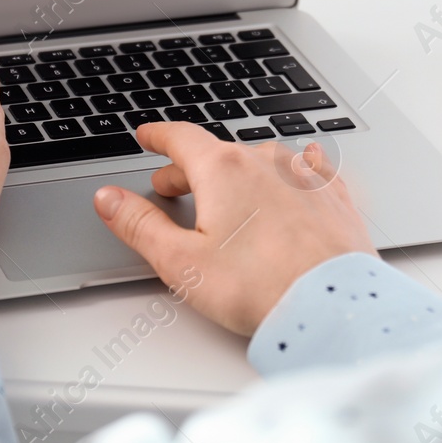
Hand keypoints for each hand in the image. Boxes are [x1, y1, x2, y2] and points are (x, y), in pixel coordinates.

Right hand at [93, 123, 377, 336]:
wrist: (332, 306)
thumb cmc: (260, 288)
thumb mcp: (181, 262)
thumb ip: (139, 225)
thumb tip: (109, 200)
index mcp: (224, 170)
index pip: (181, 138)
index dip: (158, 136)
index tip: (147, 136)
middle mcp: (265, 162)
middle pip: (217, 154)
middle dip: (189, 168)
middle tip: (171, 185)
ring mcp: (303, 178)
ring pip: (261, 161)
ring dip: (237, 172)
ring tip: (226, 192)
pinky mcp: (333, 198)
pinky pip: (309, 169)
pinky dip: (293, 169)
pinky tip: (302, 165)